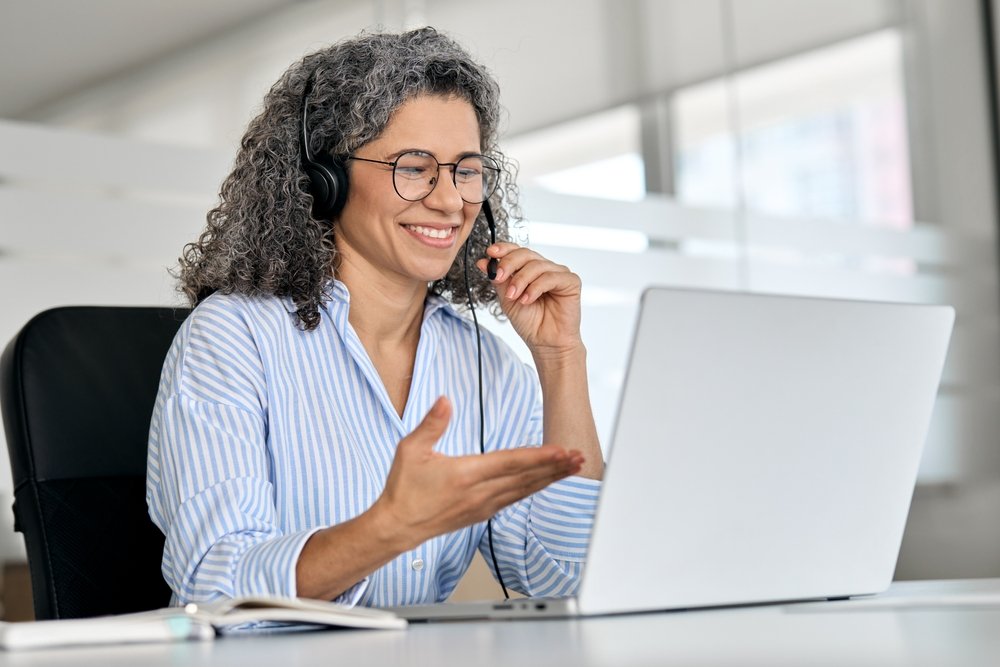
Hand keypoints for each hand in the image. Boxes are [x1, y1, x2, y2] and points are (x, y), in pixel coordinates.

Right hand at [374, 396, 583, 549]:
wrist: (397, 526)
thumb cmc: (403, 488)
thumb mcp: (411, 450)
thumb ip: (432, 423)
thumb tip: (445, 400)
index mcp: (465, 475)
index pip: (510, 463)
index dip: (539, 456)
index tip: (561, 450)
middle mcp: (480, 493)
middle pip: (526, 478)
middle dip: (555, 467)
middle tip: (580, 457)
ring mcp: (484, 506)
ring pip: (525, 490)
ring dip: (551, 478)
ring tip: (573, 467)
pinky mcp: (483, 513)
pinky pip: (516, 498)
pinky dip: (535, 488)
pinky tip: (548, 481)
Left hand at [476, 243, 583, 356]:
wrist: (546, 343)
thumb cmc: (531, 323)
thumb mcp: (507, 299)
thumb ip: (498, 280)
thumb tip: (483, 262)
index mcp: (529, 270)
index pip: (517, 251)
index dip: (504, 248)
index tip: (490, 252)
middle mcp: (545, 268)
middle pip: (526, 254)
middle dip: (509, 264)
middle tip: (499, 277)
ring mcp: (559, 274)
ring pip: (537, 265)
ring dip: (521, 280)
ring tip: (514, 297)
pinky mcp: (571, 282)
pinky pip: (551, 277)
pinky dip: (536, 287)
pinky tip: (527, 300)